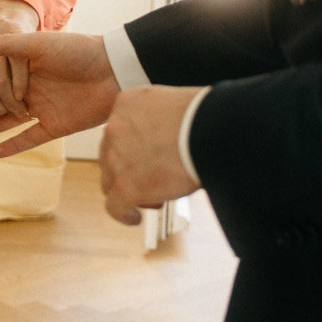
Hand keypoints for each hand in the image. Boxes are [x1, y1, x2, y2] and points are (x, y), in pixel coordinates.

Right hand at [0, 30, 119, 156]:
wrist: (116, 69)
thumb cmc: (79, 50)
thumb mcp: (39, 43)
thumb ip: (6, 45)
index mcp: (25, 67)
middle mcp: (32, 88)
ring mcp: (43, 108)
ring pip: (10, 120)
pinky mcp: (56, 126)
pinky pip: (30, 138)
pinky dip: (13, 145)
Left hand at [99, 85, 203, 224]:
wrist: (211, 132)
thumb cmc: (204, 117)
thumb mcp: (171, 104)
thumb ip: (158, 118)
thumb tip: (166, 137)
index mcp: (126, 104)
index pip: (119, 129)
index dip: (132, 146)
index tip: (147, 155)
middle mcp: (115, 129)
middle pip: (110, 155)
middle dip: (129, 169)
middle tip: (152, 177)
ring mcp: (118, 159)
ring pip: (110, 181)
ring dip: (127, 190)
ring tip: (153, 197)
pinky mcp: (126, 187)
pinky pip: (114, 206)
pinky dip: (123, 214)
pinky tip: (134, 218)